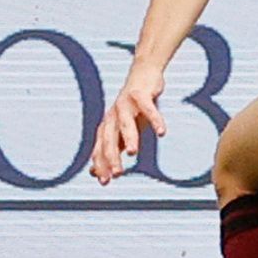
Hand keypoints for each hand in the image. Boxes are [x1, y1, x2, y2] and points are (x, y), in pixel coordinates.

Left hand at [91, 67, 164, 183]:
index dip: (101, 165)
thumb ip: (111, 149)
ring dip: (129, 138)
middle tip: (118, 173)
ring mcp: (125, 104)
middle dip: (112, 156)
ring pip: (125, 124)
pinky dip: (155, 120)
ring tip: (134, 153)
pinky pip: (149, 109)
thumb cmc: (133, 107)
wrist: (142, 75)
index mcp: (107, 127)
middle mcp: (112, 116)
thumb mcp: (121, 130)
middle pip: (110, 139)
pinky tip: (162, 132)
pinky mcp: (140, 95)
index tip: (105, 182)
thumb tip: (95, 172)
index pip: (101, 149)